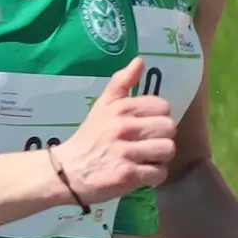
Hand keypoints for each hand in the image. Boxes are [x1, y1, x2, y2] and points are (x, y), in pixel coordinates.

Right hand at [56, 60, 176, 202]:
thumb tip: (140, 61)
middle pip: (169, 128)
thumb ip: (121, 83)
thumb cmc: (89, 138)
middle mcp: (125, 127)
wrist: (67, 172)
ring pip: (167, 150)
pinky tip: (142, 174)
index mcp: (121, 108)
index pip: (163, 106)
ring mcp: (126, 152)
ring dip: (160, 158)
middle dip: (162, 138)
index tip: (147, 126)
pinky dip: (154, 176)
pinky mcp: (128, 175)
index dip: (158, 117)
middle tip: (148, 145)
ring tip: (146, 159)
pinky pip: (159, 173)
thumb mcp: (102, 106)